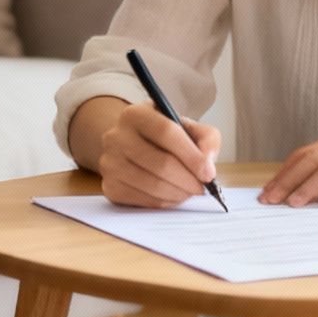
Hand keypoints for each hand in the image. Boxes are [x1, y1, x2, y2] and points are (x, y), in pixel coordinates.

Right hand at [95, 102, 221, 208]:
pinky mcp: (109, 186)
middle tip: (203, 188)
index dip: (191, 155)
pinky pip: (143, 200)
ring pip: (152, 185)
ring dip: (179, 193)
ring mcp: (109, 163)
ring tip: (189, 191)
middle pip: (160, 163)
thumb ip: (206, 138)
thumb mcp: (185, 127)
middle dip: (188, 180)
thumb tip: (208, 162)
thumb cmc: (163, 137)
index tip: (209, 173)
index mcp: (136, 114)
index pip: (166, 132)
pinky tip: (172, 195)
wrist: (130, 146)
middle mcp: (116, 136)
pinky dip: (164, 202)